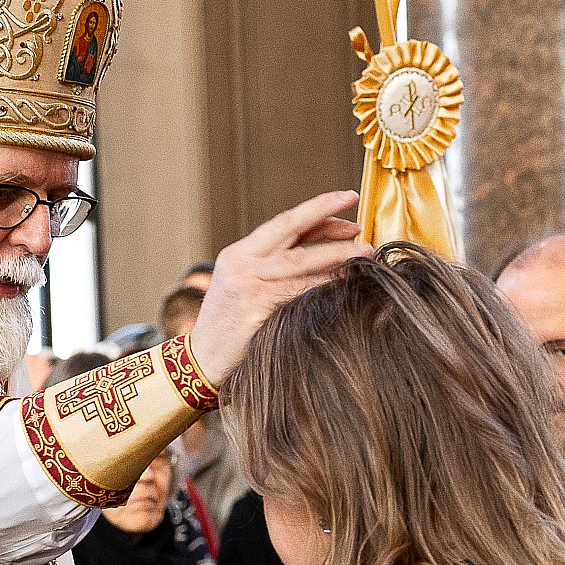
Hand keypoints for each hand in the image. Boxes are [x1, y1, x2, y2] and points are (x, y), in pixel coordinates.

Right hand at [188, 191, 370, 384]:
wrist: (201, 361)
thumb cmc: (228, 328)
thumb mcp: (243, 288)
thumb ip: (272, 269)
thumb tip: (318, 252)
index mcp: (238, 254)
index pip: (282, 223)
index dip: (315, 210)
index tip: (344, 202)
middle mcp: (241, 263)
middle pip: (290, 229)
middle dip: (325, 213)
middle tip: (355, 207)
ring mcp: (247, 283)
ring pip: (299, 260)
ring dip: (335, 253)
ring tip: (364, 250)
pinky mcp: (255, 306)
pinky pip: (298, 290)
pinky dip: (324, 283)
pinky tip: (345, 280)